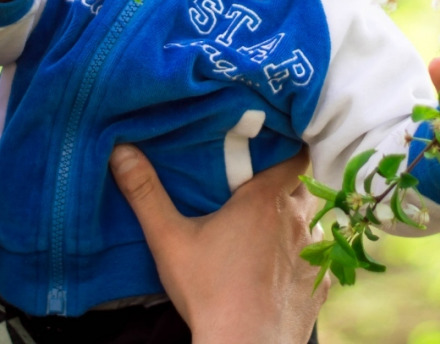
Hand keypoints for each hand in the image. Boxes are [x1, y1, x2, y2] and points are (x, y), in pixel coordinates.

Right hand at [110, 144, 327, 343]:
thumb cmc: (209, 292)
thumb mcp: (168, 239)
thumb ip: (145, 192)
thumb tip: (121, 151)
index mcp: (266, 200)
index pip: (295, 155)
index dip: (287, 148)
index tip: (270, 147)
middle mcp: (297, 220)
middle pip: (303, 186)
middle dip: (287, 182)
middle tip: (260, 186)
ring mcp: (312, 253)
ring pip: (312, 222)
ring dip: (295, 220)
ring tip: (270, 227)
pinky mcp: (318, 285)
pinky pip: (316, 258)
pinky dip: (301, 256)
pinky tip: (280, 266)